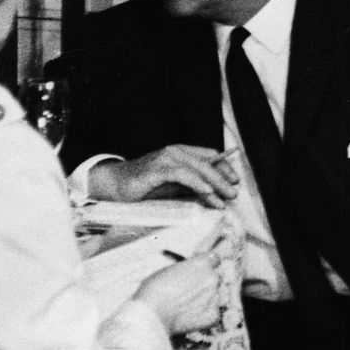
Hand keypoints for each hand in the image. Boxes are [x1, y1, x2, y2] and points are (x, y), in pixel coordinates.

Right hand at [87, 144, 239, 207]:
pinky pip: (181, 174)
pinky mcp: (156, 169)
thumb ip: (192, 187)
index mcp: (180, 152)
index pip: (210, 155)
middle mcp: (174, 152)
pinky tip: (207, 192)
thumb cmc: (143, 187)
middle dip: (223, 179)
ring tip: (224, 197)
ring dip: (213, 184)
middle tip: (234, 193)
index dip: (225, 168)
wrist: (113, 185)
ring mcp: (165, 158)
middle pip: (207, 162)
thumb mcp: (173, 187)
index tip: (235, 182)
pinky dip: (196, 182)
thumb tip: (216, 196)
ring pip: (197, 168)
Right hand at [138, 233, 235, 340]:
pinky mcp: (214, 315)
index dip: (208, 265)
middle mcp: (213, 278)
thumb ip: (186, 270)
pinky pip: (213, 313)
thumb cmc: (154, 290)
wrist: (152, 314)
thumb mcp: (169, 270)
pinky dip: (205, 315)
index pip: (214, 258)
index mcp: (202, 263)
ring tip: (186, 306)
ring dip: (206, 299)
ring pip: (215, 296)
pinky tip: (190, 316)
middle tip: (189, 292)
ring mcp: (215, 297)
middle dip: (205, 284)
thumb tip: (189, 273)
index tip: (203, 269)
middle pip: (215, 279)